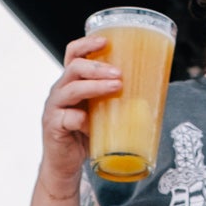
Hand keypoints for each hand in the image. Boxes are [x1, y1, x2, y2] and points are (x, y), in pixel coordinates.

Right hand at [39, 34, 119, 194]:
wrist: (66, 165)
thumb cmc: (85, 136)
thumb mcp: (101, 112)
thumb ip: (113, 99)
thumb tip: (151, 90)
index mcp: (70, 82)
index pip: (73, 54)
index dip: (87, 44)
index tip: (106, 40)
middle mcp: (59, 91)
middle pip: (73, 67)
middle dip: (98, 67)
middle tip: (119, 73)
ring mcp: (54, 108)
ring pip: (71, 89)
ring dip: (95, 86)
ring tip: (116, 87)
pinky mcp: (53, 126)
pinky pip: (69, 118)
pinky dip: (83, 121)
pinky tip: (93, 127)